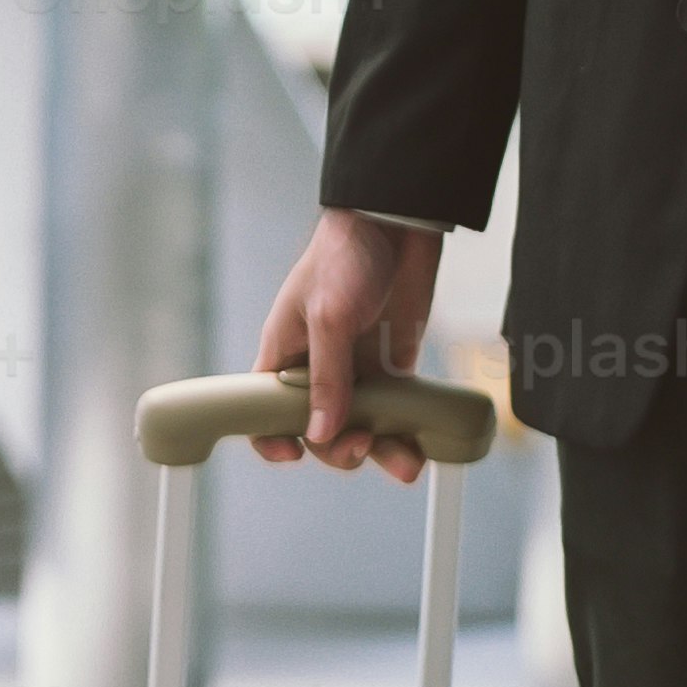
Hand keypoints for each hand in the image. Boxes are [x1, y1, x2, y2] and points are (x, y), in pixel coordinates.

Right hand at [259, 207, 451, 475]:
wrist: (398, 222)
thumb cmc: (345, 257)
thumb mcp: (329, 317)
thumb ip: (326, 378)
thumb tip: (320, 434)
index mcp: (283, 355)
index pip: (264, 411)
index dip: (272, 437)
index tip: (293, 453)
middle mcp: (318, 369)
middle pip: (319, 430)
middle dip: (338, 448)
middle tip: (360, 444)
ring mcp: (356, 370)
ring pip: (361, 428)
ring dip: (380, 451)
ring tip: (406, 463)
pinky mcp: (392, 367)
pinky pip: (396, 413)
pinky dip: (407, 432)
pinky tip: (422, 447)